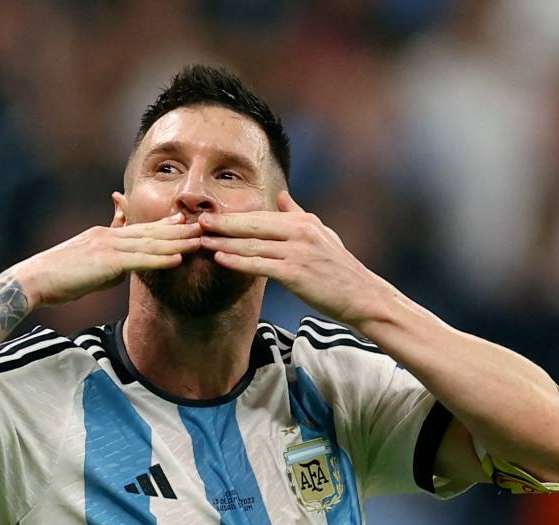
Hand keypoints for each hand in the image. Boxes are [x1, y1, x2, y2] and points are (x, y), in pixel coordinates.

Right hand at [15, 212, 201, 306]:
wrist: (33, 280)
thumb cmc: (58, 278)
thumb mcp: (87, 263)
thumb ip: (108, 259)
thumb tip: (124, 266)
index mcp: (105, 235)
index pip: (140, 228)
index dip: (165, 225)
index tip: (184, 221)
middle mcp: (109, 236)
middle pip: (150, 232)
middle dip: (179, 230)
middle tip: (204, 225)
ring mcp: (108, 247)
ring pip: (149, 243)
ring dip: (177, 242)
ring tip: (200, 241)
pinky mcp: (106, 262)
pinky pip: (138, 261)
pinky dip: (160, 259)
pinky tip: (178, 259)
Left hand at [198, 191, 376, 325]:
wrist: (362, 296)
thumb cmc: (340, 269)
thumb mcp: (323, 234)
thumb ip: (299, 215)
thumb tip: (282, 196)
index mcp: (303, 222)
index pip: (261, 216)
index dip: (233, 216)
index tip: (210, 214)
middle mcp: (299, 232)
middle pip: (253, 225)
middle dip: (223, 223)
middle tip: (197, 221)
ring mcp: (297, 252)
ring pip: (252, 245)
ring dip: (224, 242)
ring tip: (201, 240)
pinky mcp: (295, 273)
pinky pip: (260, 265)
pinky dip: (238, 261)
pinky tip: (220, 258)